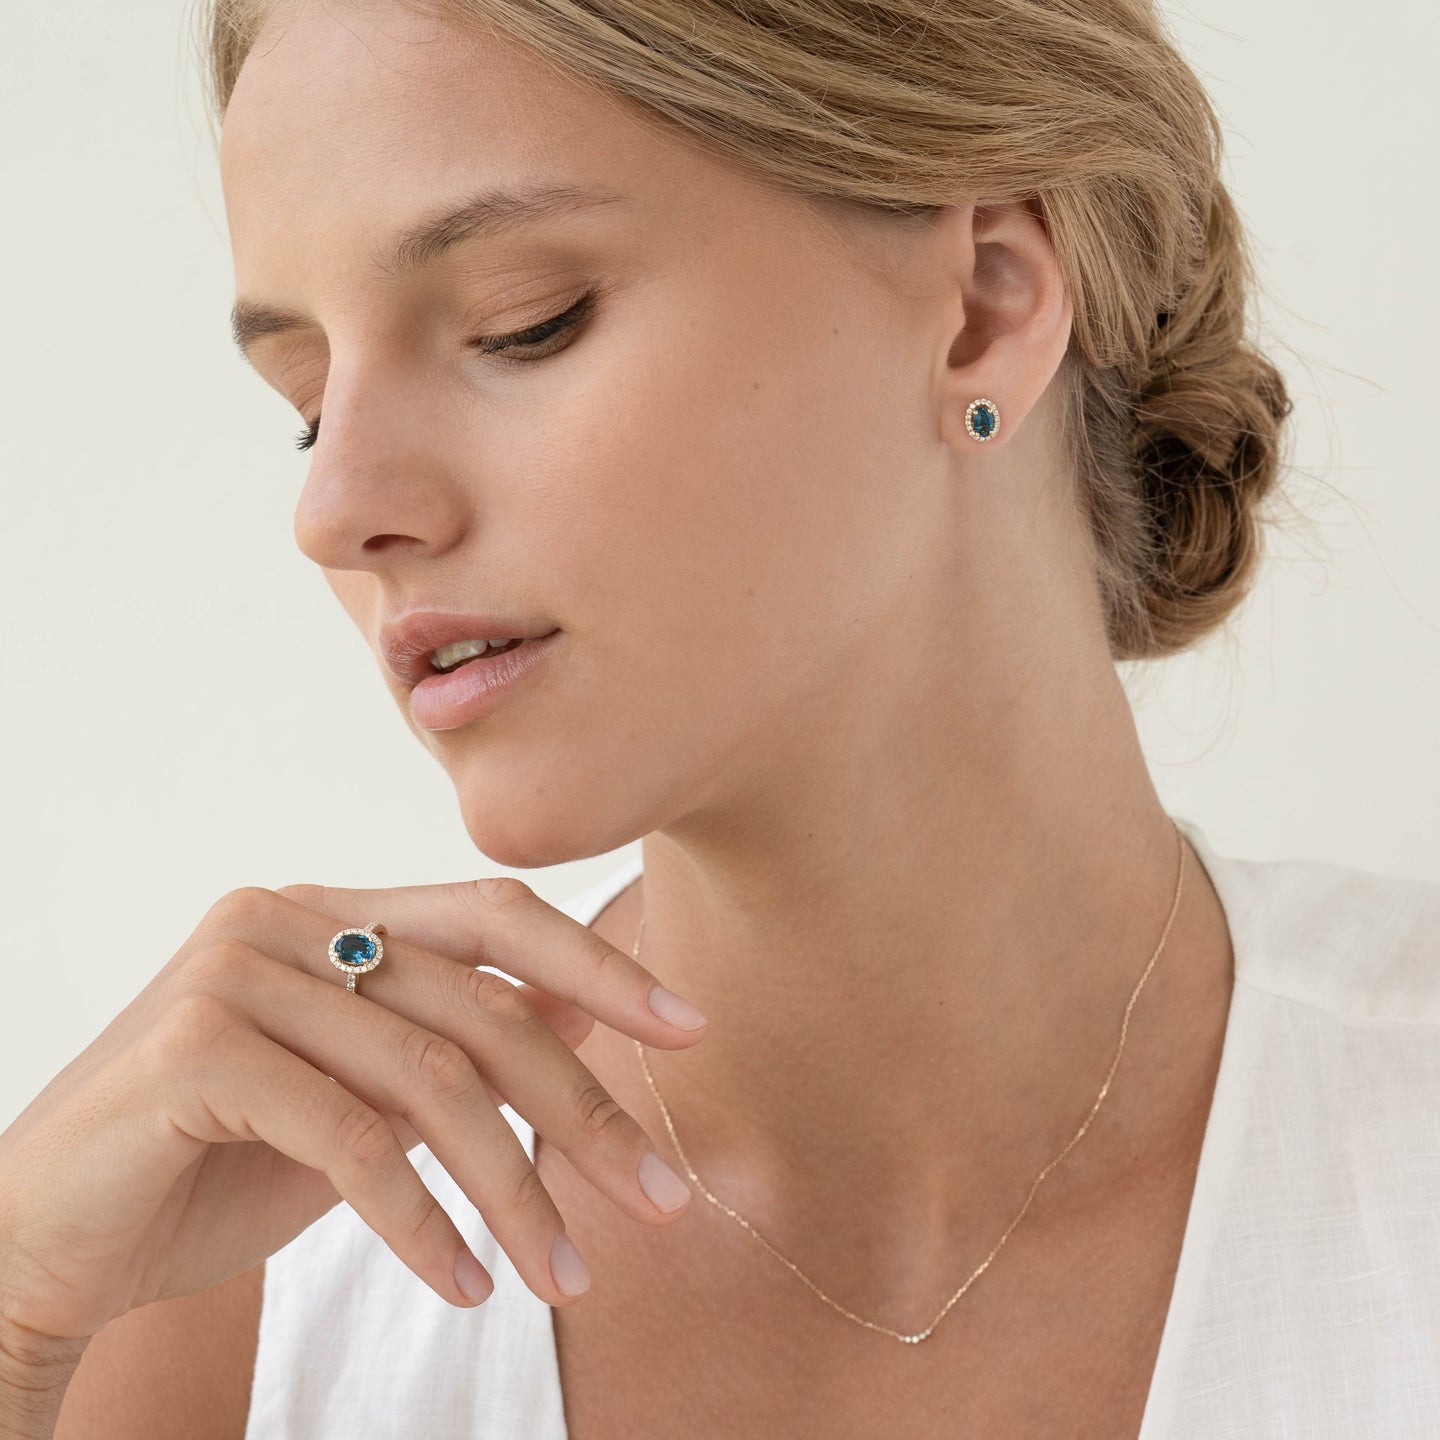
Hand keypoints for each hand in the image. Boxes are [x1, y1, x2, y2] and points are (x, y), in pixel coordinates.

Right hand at [0, 875, 706, 1348]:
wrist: (45, 1240)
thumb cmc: (215, 1167)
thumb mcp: (364, 1099)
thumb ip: (459, 1044)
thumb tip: (592, 1014)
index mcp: (333, 910)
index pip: (494, 915)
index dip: (597, 965)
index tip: (690, 1029)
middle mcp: (286, 916)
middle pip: (478, 1003)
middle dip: (581, 1109)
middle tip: (659, 1198)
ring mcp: (236, 971)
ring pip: (426, 1076)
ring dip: (516, 1188)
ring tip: (569, 1278)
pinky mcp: (194, 1049)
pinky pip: (348, 1137)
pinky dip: (423, 1221)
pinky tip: (470, 1284)